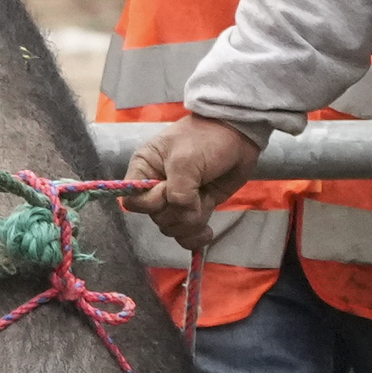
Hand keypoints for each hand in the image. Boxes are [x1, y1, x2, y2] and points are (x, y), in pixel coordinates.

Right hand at [129, 115, 260, 257]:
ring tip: (205, 201)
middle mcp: (156, 188)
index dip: (151, 202)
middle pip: (156, 218)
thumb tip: (182, 216)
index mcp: (144, 170)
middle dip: (178, 212)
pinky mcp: (195, 209)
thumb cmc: (206, 140)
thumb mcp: (185, 161)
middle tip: (196, 191)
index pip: (133, 201)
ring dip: (191, 223)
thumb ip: (178, 193)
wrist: (238, 135)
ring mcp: (177, 200)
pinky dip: (196, 237)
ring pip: (172, 228)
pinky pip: (186, 235)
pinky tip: (207, 231)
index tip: (168, 189)